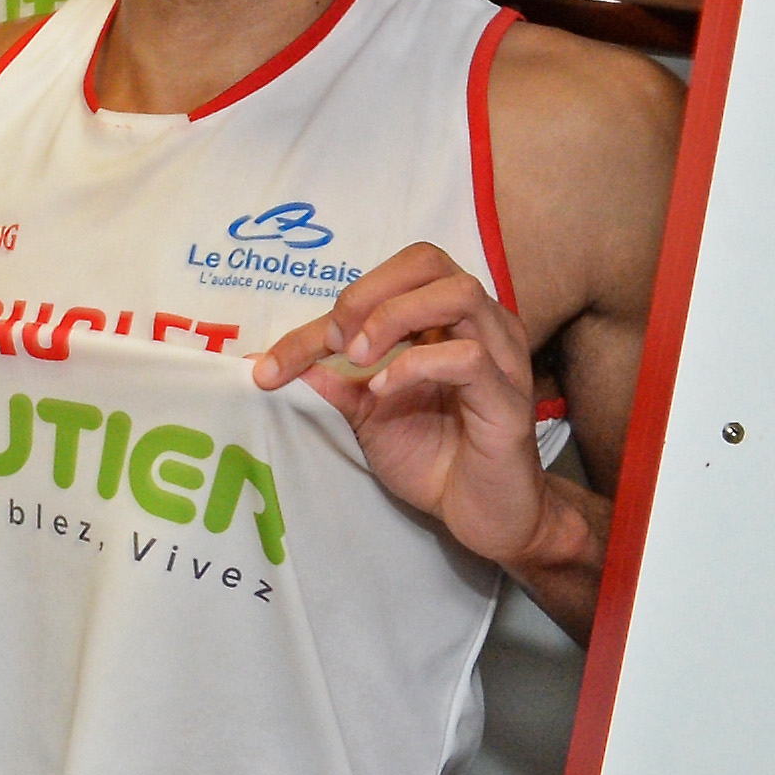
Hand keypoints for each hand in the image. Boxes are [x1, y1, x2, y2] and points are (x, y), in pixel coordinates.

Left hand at [253, 243, 553, 569]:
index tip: (279, 356)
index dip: (332, 303)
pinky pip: (470, 356)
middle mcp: (480, 324)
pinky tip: (385, 391)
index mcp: (445, 318)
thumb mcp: (365, 411)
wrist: (481, 514)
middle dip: (367, 292)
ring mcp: (502, 357)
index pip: (390, 276)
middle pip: (428, 260)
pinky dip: (417, 364)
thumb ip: (329, 378)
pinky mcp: (510, 400)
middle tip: (336, 342)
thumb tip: (264, 361)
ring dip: (393, 318)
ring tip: (359, 360)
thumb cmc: (432, 453)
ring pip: (459, 293)